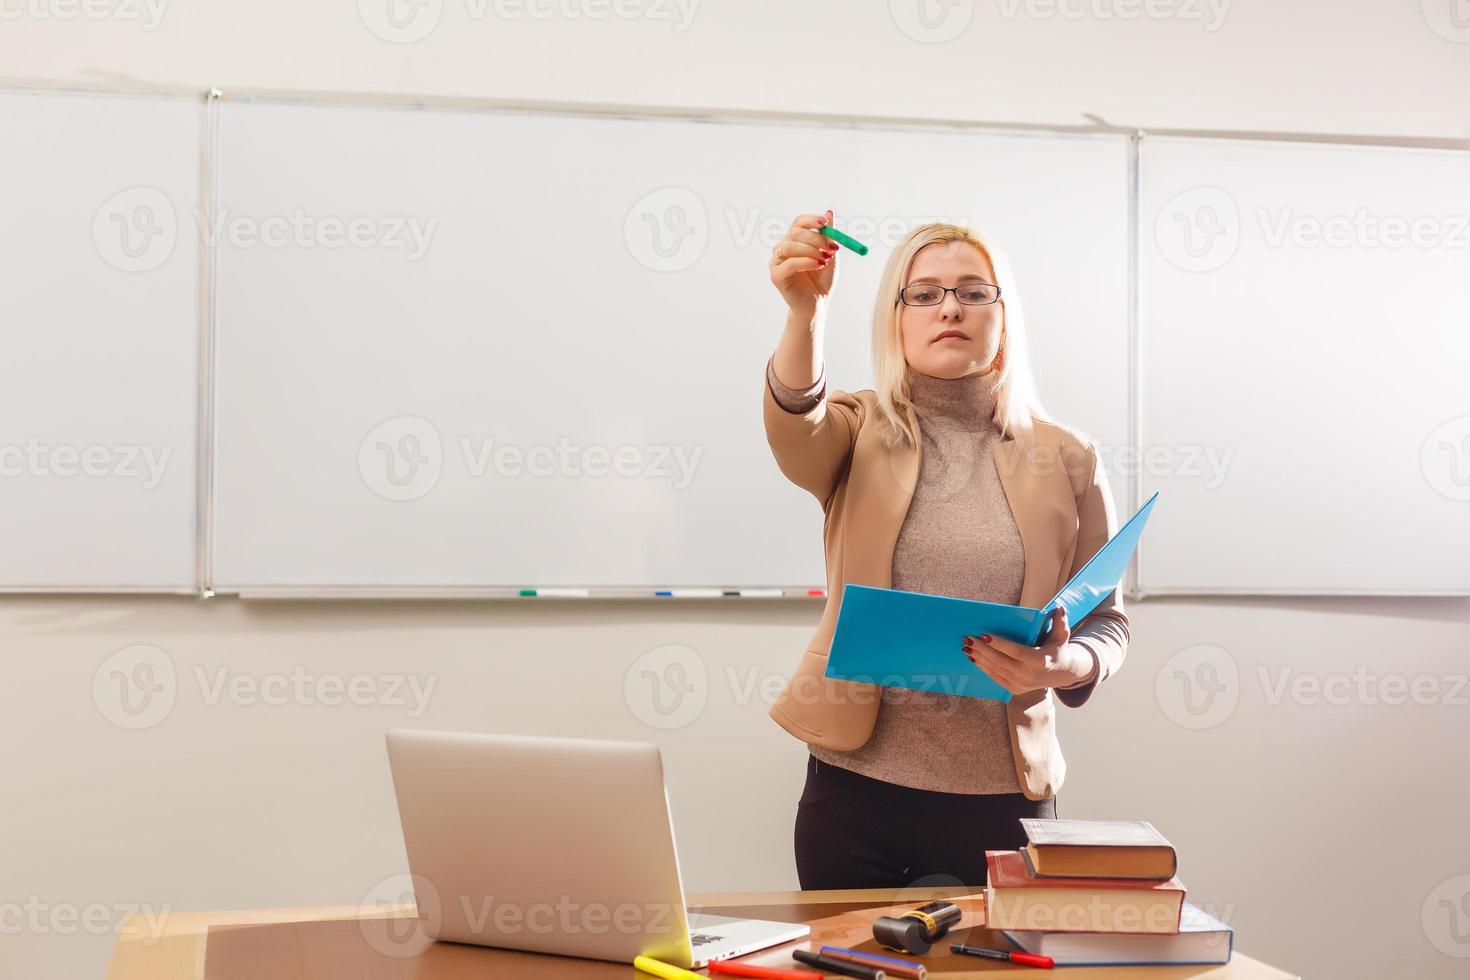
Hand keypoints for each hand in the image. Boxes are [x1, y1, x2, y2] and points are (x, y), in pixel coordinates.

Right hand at [769, 210, 838, 318]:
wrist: (817, 303)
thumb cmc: (822, 279)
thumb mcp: (830, 255)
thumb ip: (829, 236)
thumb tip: (829, 213)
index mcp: (795, 241)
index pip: (799, 222)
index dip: (811, 220)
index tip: (826, 223)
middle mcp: (783, 248)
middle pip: (794, 232)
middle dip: (815, 238)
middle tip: (831, 246)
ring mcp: (777, 262)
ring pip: (790, 246)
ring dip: (810, 250)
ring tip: (825, 259)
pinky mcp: (776, 275)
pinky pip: (789, 263)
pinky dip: (806, 262)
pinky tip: (818, 265)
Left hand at [962, 608, 1092, 696]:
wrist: (1062, 674)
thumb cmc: (1058, 650)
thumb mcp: (1062, 635)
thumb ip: (1060, 622)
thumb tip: (1059, 608)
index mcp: (1039, 660)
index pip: (1015, 651)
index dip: (999, 644)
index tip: (984, 635)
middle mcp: (1028, 675)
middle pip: (1000, 660)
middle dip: (982, 649)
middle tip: (968, 638)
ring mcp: (1021, 684)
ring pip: (995, 670)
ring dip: (979, 658)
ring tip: (966, 647)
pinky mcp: (1015, 689)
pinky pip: (996, 677)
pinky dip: (983, 668)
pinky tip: (973, 658)